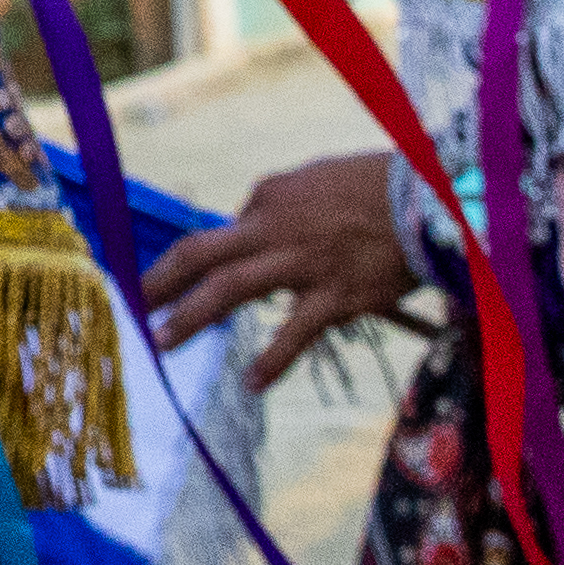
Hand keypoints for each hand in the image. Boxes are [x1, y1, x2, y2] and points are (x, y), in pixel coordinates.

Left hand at [140, 153, 423, 388]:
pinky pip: (295, 332)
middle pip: (200, 255)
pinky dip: (273, 359)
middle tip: (132, 305)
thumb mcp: (315, 182)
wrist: (431, 197)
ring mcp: (301, 264)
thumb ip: (279, 205)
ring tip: (161, 342)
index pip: (224, 233)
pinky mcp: (335, 296)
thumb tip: (250, 224)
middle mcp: (273, 227)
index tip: (185, 282)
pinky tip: (253, 383)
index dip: (208, 261)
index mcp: (268, 196)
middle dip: (160, 282)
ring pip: (229, 290)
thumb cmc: (376, 187)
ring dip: (190, 318)